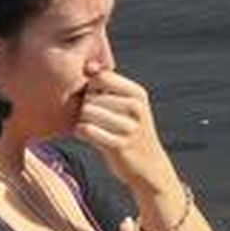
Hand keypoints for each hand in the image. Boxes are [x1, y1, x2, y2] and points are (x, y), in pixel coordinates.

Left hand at [75, 67, 177, 194]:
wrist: (148, 165)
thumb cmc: (129, 129)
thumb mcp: (128, 104)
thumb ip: (109, 85)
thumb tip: (89, 65)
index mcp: (138, 93)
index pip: (101, 77)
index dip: (91, 88)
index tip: (95, 100)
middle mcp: (136, 108)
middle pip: (90, 97)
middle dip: (86, 107)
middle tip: (94, 119)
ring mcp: (129, 127)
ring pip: (86, 113)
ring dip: (83, 121)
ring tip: (92, 127)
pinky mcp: (118, 145)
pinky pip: (86, 130)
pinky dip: (81, 133)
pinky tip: (88, 136)